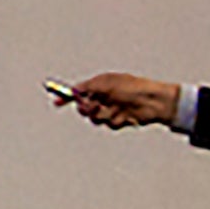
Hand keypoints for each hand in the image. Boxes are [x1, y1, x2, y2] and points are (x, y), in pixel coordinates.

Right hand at [63, 73, 178, 129]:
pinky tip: (126, 115)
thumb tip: (73, 90)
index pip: (78, 92)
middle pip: (84, 108)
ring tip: (115, 110)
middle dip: (87, 108)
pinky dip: (115, 120)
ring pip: (96, 119)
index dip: (66, 97)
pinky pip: (109, 125)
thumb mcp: (106, 83)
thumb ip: (87, 87)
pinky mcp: (119, 120)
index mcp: (100, 85)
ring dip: (103, 115)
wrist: (154, 101)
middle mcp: (104, 97)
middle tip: (94, 106)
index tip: (56, 102)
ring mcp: (111, 109)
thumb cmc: (133, 87)